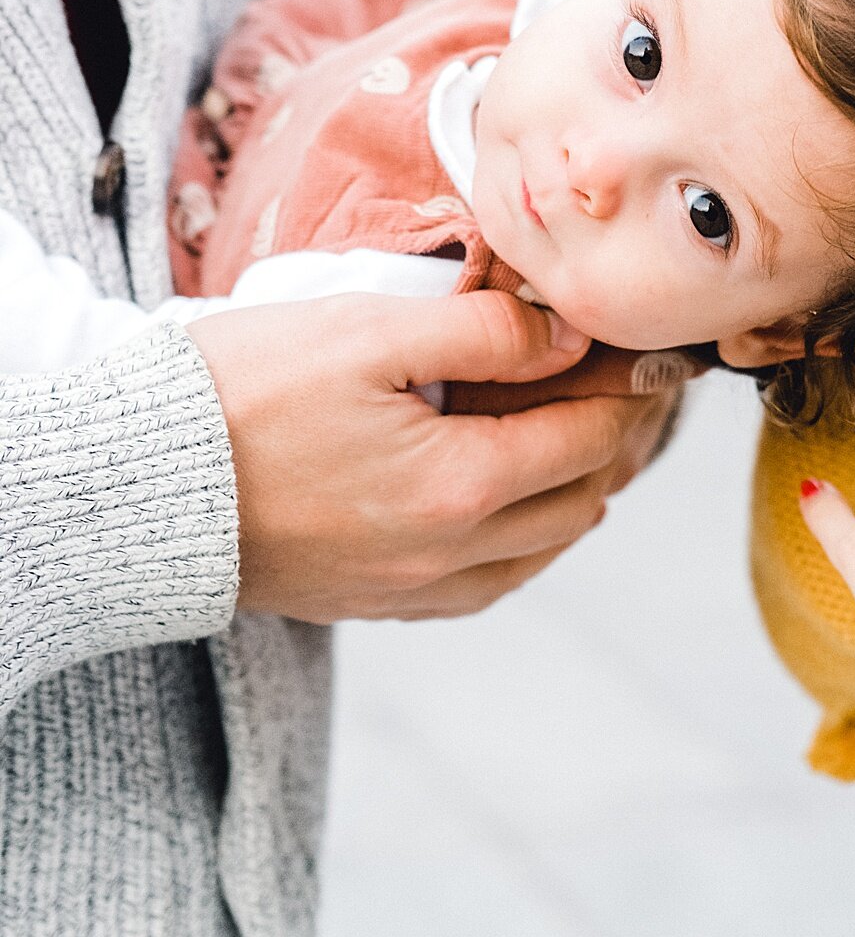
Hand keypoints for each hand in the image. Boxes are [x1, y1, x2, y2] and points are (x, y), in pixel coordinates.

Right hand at [188, 291, 670, 621]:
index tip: (642, 358)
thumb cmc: (241, 396)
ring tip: (564, 434)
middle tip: (609, 389)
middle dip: (608, 443)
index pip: (591, 440)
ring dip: (569, 494)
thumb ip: (484, 332)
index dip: (628, 394)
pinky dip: (518, 542)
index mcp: (463, 486)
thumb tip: (571, 334)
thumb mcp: (367, 333)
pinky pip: (486, 585)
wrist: (131, 487)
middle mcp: (452, 555)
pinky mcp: (374, 604)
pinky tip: (504, 498)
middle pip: (581, 500)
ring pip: (541, 551)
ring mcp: (413, 590)